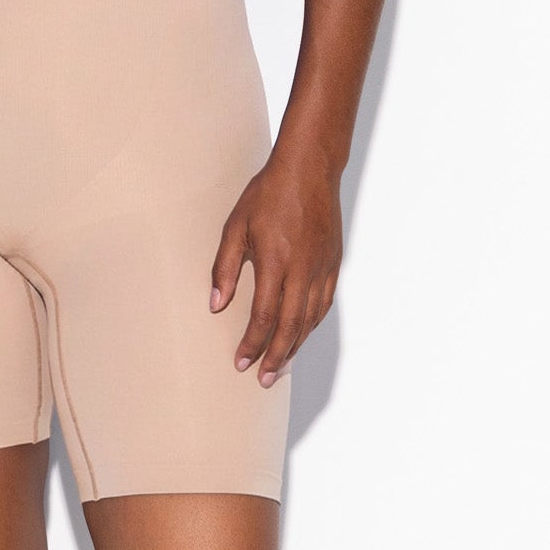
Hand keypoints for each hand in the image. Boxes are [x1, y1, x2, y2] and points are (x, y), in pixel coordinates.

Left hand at [209, 152, 341, 383]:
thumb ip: (225, 268)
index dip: (252, 345)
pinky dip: (311, 325)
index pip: (264, 317)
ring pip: (310, 320)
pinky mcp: (332, 264)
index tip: (240, 362)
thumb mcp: (235, 226)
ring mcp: (321, 268)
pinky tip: (300, 335)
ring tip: (280, 367)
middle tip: (264, 380)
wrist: (310, 168)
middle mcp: (302, 270)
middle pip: (290, 327)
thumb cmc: (268, 194)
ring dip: (294, 347)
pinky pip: (323, 304)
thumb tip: (216, 305)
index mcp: (276, 262)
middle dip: (276, 358)